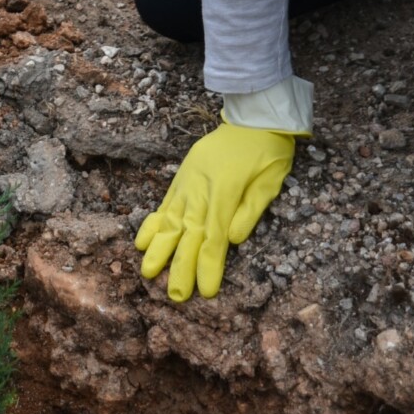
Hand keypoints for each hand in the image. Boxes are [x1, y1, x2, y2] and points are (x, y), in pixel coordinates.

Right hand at [134, 121, 295, 300]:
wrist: (252, 117)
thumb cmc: (267, 152)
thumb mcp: (271, 180)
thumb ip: (251, 210)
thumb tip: (234, 240)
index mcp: (226, 191)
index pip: (215, 236)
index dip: (209, 265)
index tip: (205, 292)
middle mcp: (201, 188)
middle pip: (188, 233)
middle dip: (180, 266)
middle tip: (174, 295)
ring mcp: (188, 182)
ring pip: (170, 219)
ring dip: (159, 248)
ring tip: (148, 272)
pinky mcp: (182, 178)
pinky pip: (165, 203)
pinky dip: (152, 223)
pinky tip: (142, 241)